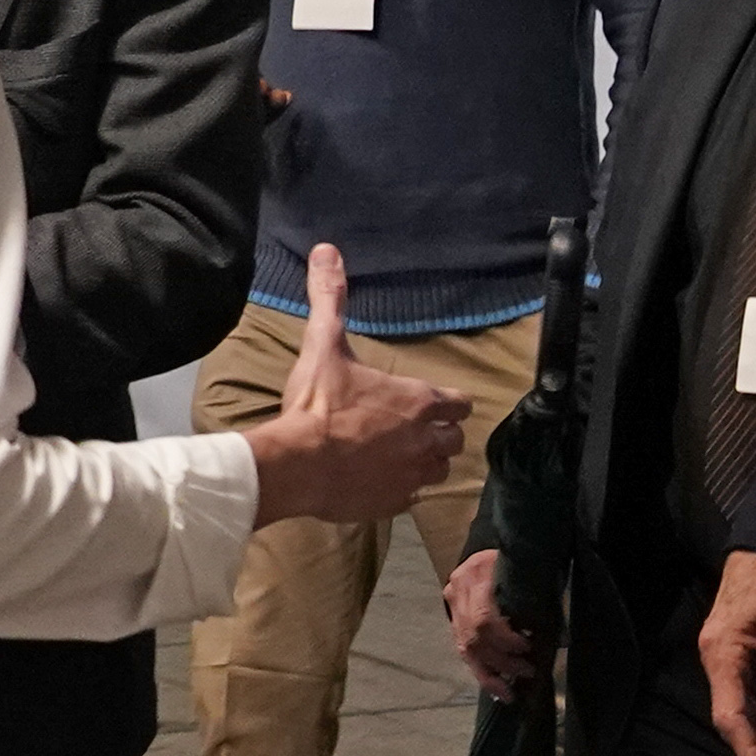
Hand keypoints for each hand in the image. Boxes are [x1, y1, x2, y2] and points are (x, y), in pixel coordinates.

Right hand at [233, 244, 466, 526]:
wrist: (296, 464)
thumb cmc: (316, 404)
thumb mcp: (324, 344)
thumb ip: (331, 299)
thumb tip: (327, 250)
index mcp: (419, 402)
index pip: (459, 402)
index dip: (448, 402)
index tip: (434, 402)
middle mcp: (426, 440)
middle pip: (454, 439)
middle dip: (440, 433)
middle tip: (413, 428)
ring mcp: (413, 476)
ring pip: (439, 470)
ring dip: (425, 462)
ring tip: (400, 456)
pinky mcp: (395, 505)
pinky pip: (411, 498)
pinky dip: (401, 489)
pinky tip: (380, 481)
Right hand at [447, 546, 539, 700]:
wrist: (496, 541)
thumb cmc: (521, 559)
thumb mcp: (530, 572)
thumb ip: (540, 602)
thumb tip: (561, 640)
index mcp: (479, 571)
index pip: (485, 617)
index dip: (506, 639)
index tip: (529, 648)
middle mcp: (459, 587)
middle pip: (474, 635)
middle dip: (503, 659)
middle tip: (528, 671)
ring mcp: (452, 602)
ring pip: (465, 647)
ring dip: (491, 673)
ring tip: (511, 690)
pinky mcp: (452, 616)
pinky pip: (463, 650)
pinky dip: (482, 672)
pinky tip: (497, 688)